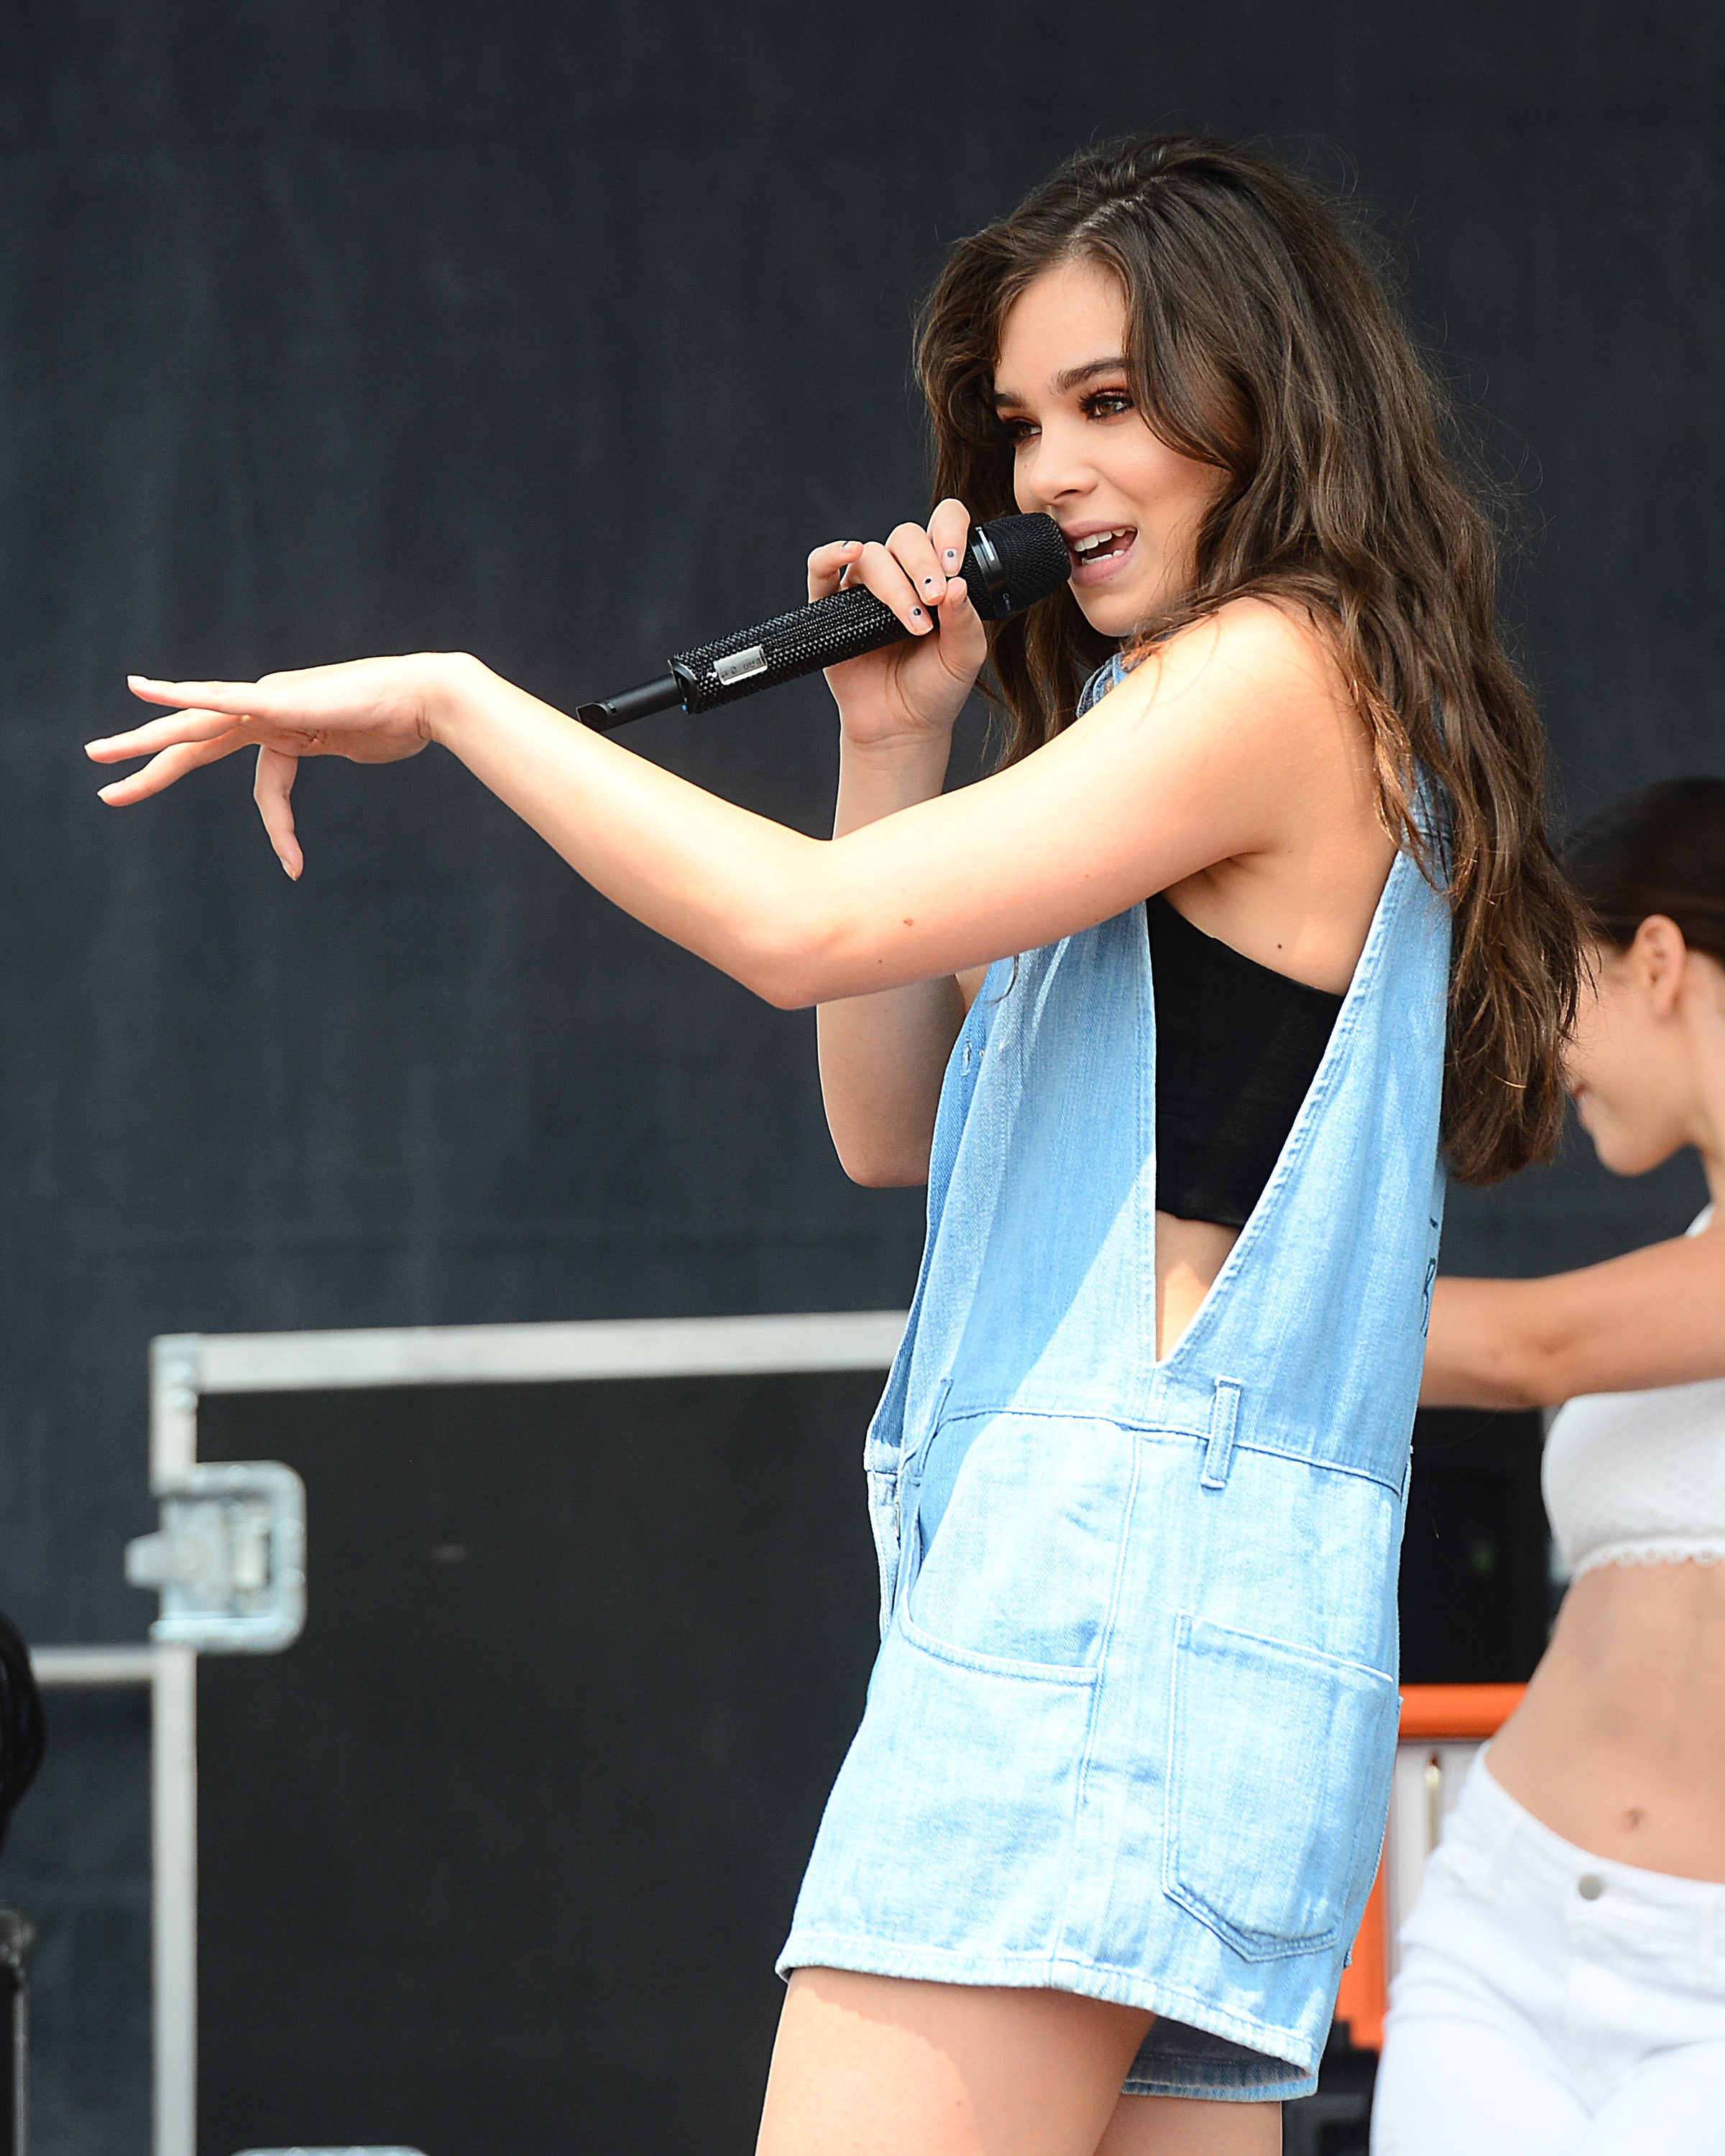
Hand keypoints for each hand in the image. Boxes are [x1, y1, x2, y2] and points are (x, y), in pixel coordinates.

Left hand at [85, 652, 466, 878]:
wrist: (426, 696)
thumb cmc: (405, 720)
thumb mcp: (362, 750)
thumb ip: (346, 747)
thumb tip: (363, 746)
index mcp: (288, 728)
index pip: (264, 780)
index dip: (277, 827)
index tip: (294, 866)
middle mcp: (266, 710)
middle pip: (195, 742)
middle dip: (148, 763)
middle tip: (106, 785)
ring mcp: (268, 701)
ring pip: (192, 725)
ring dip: (144, 742)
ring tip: (100, 755)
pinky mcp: (277, 700)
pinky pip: (220, 700)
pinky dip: (181, 696)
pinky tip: (144, 690)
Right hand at [806, 498, 987, 751]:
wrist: (902, 727)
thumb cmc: (936, 688)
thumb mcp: (965, 656)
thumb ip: (966, 620)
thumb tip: (959, 584)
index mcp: (937, 573)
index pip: (942, 526)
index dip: (950, 531)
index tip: (956, 565)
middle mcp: (901, 574)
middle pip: (905, 538)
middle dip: (923, 565)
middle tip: (935, 600)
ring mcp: (865, 589)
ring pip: (871, 557)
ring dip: (894, 584)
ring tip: (914, 622)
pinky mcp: (832, 607)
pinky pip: (822, 569)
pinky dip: (831, 554)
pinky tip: (848, 552)